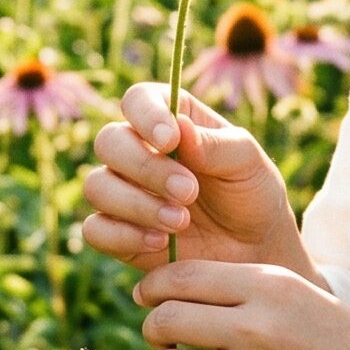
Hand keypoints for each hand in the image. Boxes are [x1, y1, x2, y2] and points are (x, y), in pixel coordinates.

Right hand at [82, 83, 301, 278]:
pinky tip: (160, 242)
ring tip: (181, 221)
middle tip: (188, 191)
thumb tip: (179, 128)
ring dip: (137, 204)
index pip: (138, 100)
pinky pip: (95, 229)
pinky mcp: (117, 232)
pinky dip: (123, 235)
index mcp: (170, 120)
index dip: (145, 115)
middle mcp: (138, 150)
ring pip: (97, 186)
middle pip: (109, 141)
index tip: (168, 140)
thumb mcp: (247, 162)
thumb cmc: (251, 193)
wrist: (254, 249)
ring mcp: (123, 192)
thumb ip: (215, 144)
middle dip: (145, 168)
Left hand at [132, 259, 349, 349]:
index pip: (182, 277)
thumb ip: (243, 288)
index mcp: (270, 285)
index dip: (152, 287)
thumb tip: (171, 290)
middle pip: (166, 319)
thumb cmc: (342, 342)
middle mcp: (258, 327)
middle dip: (153, 326)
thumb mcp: (300, 294)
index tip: (148, 296)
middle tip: (159, 335)